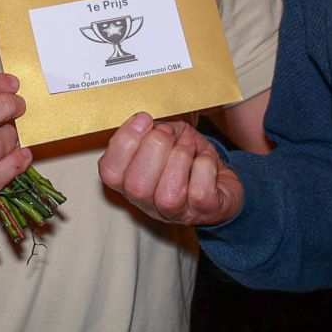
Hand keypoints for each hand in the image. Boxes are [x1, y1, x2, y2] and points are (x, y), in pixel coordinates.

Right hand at [99, 112, 243, 226]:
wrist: (221, 180)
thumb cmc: (188, 157)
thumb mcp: (167, 135)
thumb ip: (151, 128)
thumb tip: (142, 121)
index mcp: (129, 181)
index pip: (110, 171)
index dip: (124, 142)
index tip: (143, 119)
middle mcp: (147, 203)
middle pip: (137, 186)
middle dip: (155, 147)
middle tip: (168, 133)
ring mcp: (176, 213)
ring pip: (169, 195)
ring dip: (180, 158)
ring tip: (188, 146)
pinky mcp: (204, 212)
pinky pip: (201, 192)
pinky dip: (205, 166)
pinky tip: (205, 159)